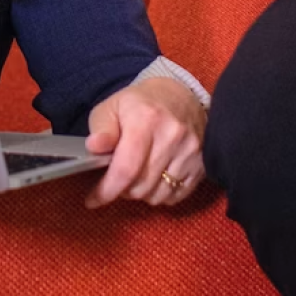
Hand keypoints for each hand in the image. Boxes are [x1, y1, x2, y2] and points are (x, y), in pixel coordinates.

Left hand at [84, 77, 205, 208]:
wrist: (181, 95)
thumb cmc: (140, 104)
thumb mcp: (112, 106)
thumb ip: (101, 129)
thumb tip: (94, 148)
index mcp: (146, 119)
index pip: (126, 168)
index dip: (107, 190)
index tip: (93, 199)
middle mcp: (172, 136)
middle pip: (140, 187)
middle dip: (122, 189)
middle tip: (116, 179)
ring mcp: (190, 151)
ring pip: (157, 195)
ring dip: (141, 193)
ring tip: (136, 176)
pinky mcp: (202, 164)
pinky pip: (176, 196)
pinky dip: (161, 194)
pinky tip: (154, 179)